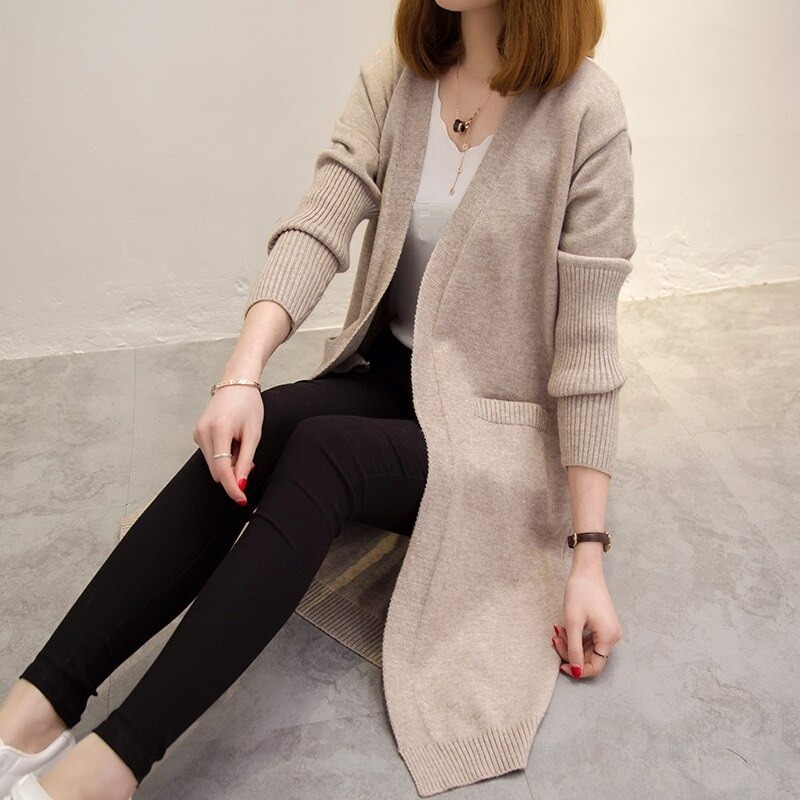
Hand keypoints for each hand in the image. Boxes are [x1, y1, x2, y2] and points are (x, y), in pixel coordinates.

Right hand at [193, 386, 263, 504]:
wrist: (236, 383)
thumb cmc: (248, 404)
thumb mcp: (254, 433)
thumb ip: (246, 460)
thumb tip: (240, 483)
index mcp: (218, 430)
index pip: (222, 470)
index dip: (232, 488)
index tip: (241, 499)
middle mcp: (203, 433)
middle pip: (217, 470)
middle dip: (234, 473)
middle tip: (251, 462)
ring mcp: (197, 433)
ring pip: (214, 464)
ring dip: (229, 464)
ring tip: (242, 445)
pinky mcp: (197, 434)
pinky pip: (211, 455)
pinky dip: (223, 456)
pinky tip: (233, 442)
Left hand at [552, 556, 621, 678]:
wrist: (586, 571)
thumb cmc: (580, 593)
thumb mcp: (573, 623)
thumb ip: (574, 649)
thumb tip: (576, 671)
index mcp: (608, 637)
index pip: (594, 666)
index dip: (577, 669)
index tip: (560, 665)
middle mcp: (612, 636)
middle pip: (589, 657)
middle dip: (570, 651)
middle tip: (554, 638)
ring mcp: (608, 630)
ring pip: (587, 648)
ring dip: (570, 643)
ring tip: (556, 631)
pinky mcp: (603, 624)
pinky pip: (588, 639)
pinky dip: (575, 636)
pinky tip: (563, 628)